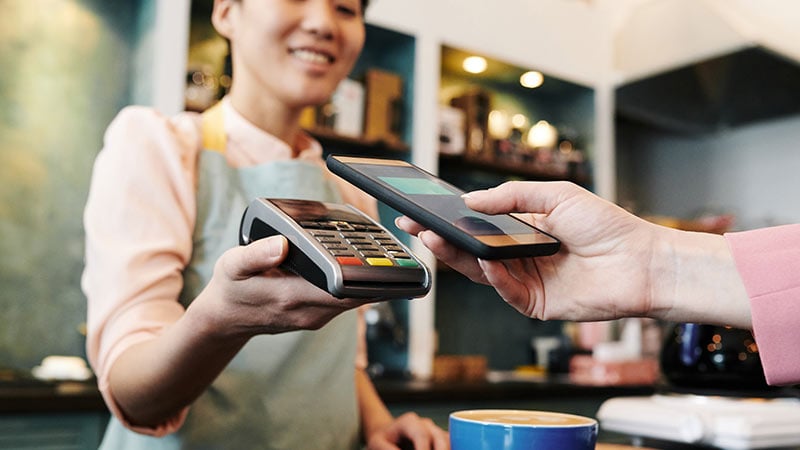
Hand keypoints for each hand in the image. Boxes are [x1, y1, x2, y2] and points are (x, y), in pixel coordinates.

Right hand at [196, 235, 364, 337]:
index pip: (339, 290)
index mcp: (290, 297)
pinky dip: (350, 287)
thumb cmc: (231, 288)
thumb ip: (256, 254)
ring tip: (364, 255)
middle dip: (367, 274)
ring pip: (352, 300)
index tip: (370, 254)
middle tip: (374, 248)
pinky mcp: (316, 317)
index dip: (360, 274)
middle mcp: (308, 312)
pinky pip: (343, 302)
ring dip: (361, 280)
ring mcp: (314, 317)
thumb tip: (281, 243)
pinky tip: (349, 269)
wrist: (226, 319)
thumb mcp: (233, 265)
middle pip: (354, 295)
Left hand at [365, 412, 448, 449]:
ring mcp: (436, 432)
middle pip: (441, 439)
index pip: (422, 435)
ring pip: (450, 443)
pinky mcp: (442, 442)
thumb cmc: (382, 441)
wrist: (387, 436)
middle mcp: (426, 425)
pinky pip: (452, 447)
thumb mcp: (377, 445)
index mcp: (410, 422)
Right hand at [396, 181, 661, 321]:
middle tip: (417, 225)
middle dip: (442, 238)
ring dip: (458, 256)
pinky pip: (505, 291)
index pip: (477, 225)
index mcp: (522, 230)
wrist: (641, 261)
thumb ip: (513, 197)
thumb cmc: (606, 226)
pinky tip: (484, 260)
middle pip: (471, 250)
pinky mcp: (536, 304)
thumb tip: (471, 199)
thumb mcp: (557, 195)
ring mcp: (527, 281)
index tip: (423, 209)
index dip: (450, 219)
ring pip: (481, 272)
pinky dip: (492, 276)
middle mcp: (519, 256)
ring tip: (438, 237)